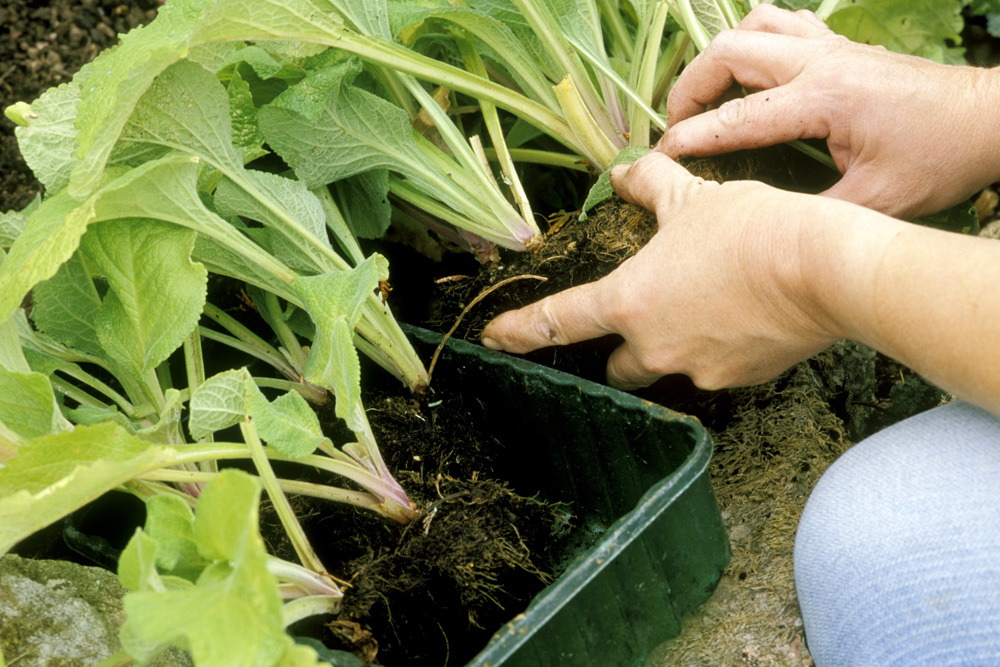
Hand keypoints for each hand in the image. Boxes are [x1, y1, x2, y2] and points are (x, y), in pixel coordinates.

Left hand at [480, 152, 842, 390]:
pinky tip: (743, 319)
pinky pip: (713, 371)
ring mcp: (697, 370)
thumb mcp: (692, 198)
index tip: (493, 341)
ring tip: (707, 311)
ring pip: (666, 370)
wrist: (824, 270)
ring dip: (671, 350)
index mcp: (628, 302)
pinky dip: (717, 351)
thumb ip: (649, 185)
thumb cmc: (751, 229)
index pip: (557, 321)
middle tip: (641, 321)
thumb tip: (625, 169)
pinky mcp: (739, 381)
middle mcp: (654, 348)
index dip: (519, 332)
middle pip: (616, 367)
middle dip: (619, 352)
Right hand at [660, 4, 999, 219]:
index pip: (737, 116)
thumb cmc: (939, 158)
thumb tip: (765, 225)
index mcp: (825, 99)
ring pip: (751, 26)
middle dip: (689, 89)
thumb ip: (812, 215)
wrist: (988, 119)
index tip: (660, 155)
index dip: (691, 136)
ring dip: (718, 59)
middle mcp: (821, 61)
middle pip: (729, 52)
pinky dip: (752, 42)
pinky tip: (750, 73)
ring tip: (705, 97)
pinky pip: (781, 23)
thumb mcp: (875, 203)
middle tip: (676, 127)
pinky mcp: (841, 45)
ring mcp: (831, 46)